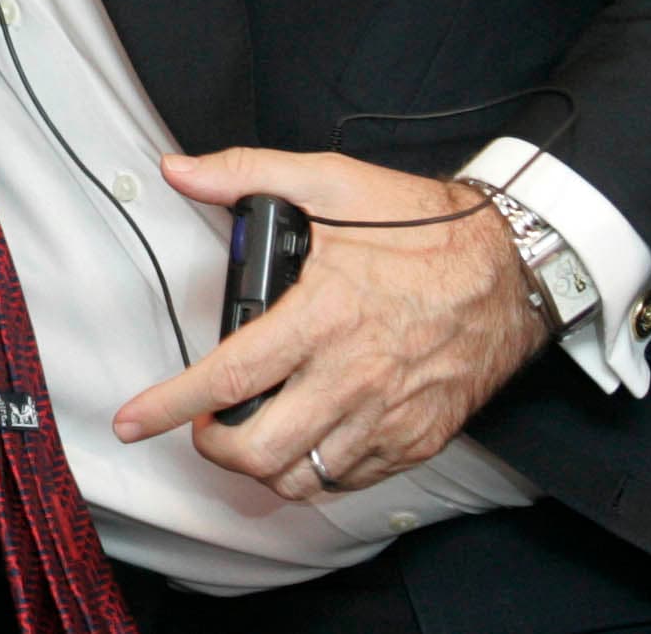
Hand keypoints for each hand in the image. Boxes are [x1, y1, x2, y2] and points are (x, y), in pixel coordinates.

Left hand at [113, 147, 547, 499]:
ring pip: (302, 475)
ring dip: (260, 465)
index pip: (228, 377)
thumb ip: (247, 174)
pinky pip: (350, 479)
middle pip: (259, 448)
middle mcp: (352, 377)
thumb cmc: (426, 227)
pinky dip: (314, 470)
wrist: (516, 267)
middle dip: (212, 445)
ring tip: (245, 435)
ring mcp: (387, 415)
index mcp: (321, 318)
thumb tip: (181, 171)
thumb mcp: (333, 181)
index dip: (170, 406)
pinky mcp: (417, 438)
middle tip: (201, 423)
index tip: (133, 420)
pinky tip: (302, 440)